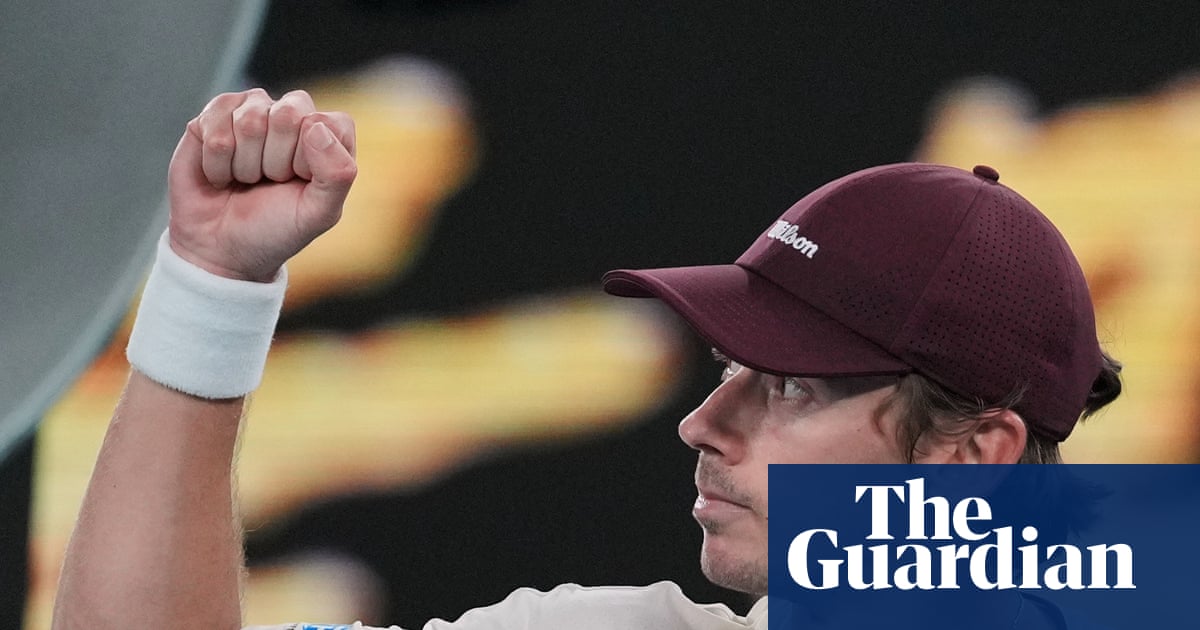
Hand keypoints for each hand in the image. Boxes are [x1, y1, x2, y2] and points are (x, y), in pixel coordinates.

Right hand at [166, 89, 356, 281]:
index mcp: (329, 134)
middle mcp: (294, 114)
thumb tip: (315, 126)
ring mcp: (253, 109)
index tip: (298, 182)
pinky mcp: (215, 113)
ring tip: (246, 179)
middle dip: (274, 161)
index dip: (308, 160)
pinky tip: (221, 173)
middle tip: (270, 181)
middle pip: (286, 115)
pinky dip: (216, 162)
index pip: (326, 123)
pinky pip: (215, 124)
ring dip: (244, 164)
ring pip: (249, 121)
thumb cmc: (276, 228)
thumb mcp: (319, 214)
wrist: (222, 248)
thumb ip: (337, 174)